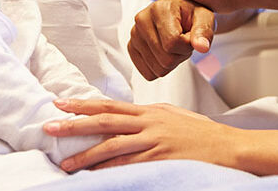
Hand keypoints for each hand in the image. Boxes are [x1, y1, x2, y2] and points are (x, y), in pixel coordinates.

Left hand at [44, 98, 234, 170]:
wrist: (227, 147)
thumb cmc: (201, 134)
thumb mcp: (173, 116)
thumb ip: (149, 116)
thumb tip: (127, 117)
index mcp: (150, 111)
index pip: (109, 105)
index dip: (83, 104)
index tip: (60, 104)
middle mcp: (149, 123)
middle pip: (104, 121)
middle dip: (74, 124)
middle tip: (49, 127)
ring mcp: (154, 141)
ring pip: (111, 146)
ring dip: (85, 155)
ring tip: (64, 163)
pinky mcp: (160, 159)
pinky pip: (128, 165)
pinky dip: (109, 170)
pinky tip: (94, 174)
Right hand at [127, 0, 213, 79]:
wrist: (180, 12)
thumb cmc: (192, 14)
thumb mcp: (205, 18)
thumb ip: (204, 32)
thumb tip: (202, 47)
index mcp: (159, 9)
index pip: (172, 43)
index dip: (187, 46)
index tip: (190, 36)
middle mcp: (142, 20)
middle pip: (165, 59)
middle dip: (180, 55)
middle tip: (183, 41)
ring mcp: (134, 35)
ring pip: (158, 69)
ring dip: (171, 62)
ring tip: (174, 45)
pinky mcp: (131, 47)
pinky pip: (148, 73)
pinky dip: (160, 68)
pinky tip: (164, 51)